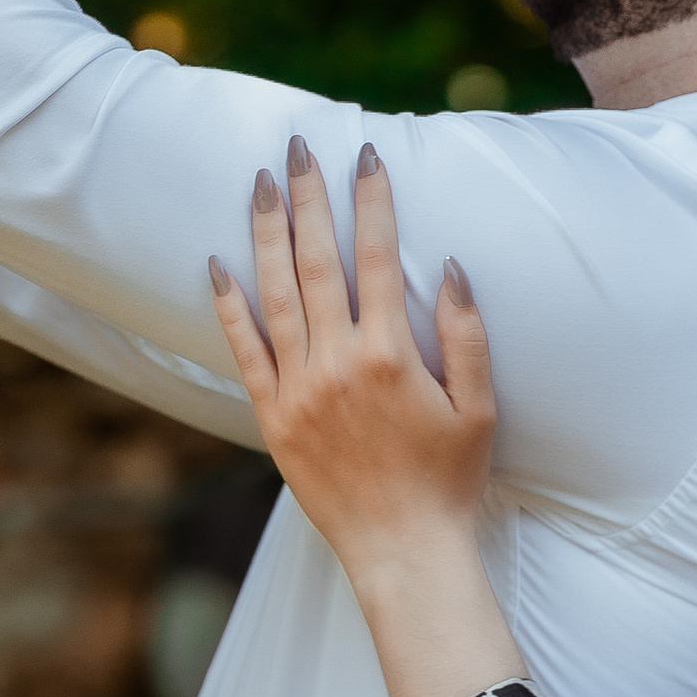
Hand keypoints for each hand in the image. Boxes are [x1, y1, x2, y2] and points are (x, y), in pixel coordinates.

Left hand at [210, 139, 494, 575]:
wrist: (402, 549)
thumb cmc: (448, 479)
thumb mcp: (479, 407)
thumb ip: (466, 334)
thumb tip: (447, 266)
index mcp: (392, 354)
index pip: (376, 256)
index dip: (372, 200)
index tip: (366, 154)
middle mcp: (338, 363)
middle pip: (318, 260)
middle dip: (308, 197)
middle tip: (298, 147)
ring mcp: (299, 388)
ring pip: (275, 293)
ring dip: (265, 233)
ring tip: (259, 183)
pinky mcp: (272, 416)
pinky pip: (243, 351)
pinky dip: (228, 306)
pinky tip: (217, 263)